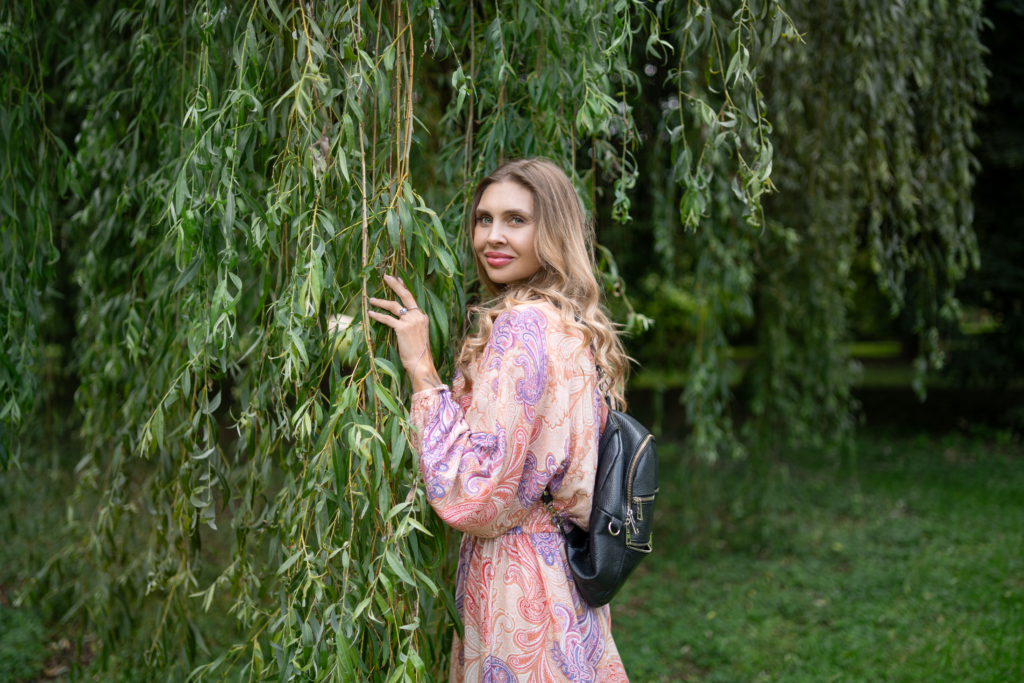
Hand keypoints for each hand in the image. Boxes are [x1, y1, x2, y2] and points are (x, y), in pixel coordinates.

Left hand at [367, 275, 443, 393]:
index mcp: (422, 316)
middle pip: (405, 295)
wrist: (421, 363)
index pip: (411, 298)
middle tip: (385, 276)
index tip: (397, 278)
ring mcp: (410, 321)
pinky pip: (387, 318)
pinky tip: (370, 313)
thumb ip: (411, 325)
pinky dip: (377, 315)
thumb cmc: (418, 353)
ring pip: (393, 306)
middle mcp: (418, 315)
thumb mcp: (418, 335)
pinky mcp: (402, 328)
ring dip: (381, 301)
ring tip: (371, 299)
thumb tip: (399, 320)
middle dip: (394, 284)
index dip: (404, 287)